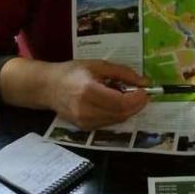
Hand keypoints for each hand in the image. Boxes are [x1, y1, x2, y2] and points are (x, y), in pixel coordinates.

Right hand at [0, 58, 148, 129]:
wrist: (48, 87)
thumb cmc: (73, 72)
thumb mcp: (98, 65)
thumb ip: (123, 73)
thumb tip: (144, 82)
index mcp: (88, 90)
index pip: (120, 102)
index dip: (137, 99)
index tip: (145, 91)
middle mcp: (85, 109)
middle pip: (120, 114)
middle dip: (136, 105)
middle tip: (142, 95)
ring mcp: (83, 121)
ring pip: (116, 121)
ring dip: (128, 111)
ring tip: (129, 98)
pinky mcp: (83, 128)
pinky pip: (108, 123)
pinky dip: (117, 115)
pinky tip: (116, 104)